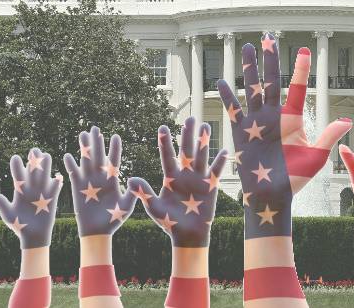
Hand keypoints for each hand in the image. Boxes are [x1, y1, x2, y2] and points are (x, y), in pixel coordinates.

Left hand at [0, 148, 62, 248]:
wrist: (33, 235)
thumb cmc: (19, 225)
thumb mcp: (9, 215)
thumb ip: (3, 204)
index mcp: (20, 190)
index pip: (18, 174)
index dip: (16, 166)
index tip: (16, 158)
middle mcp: (31, 188)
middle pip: (33, 170)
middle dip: (33, 160)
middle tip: (34, 151)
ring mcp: (42, 191)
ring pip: (45, 174)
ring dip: (46, 166)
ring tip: (46, 156)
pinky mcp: (53, 196)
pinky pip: (56, 186)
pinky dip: (57, 182)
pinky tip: (58, 177)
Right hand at [63, 126, 135, 236]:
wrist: (98, 230)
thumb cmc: (114, 219)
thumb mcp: (125, 206)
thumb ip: (132, 194)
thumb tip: (133, 180)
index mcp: (113, 179)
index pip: (114, 160)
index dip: (114, 149)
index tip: (115, 136)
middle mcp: (101, 177)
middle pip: (98, 156)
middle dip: (97, 142)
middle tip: (95, 128)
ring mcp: (88, 181)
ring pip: (86, 161)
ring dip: (84, 148)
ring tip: (83, 134)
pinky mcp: (77, 188)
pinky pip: (73, 174)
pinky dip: (70, 165)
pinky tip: (67, 154)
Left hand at [128, 118, 227, 246]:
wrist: (187, 235)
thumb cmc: (169, 222)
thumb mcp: (154, 208)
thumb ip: (144, 193)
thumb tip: (129, 179)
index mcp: (170, 177)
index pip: (167, 156)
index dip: (165, 142)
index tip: (163, 127)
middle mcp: (185, 174)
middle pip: (187, 150)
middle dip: (188, 135)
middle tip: (189, 118)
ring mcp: (198, 178)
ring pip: (201, 156)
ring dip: (204, 142)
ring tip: (205, 126)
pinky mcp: (210, 185)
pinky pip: (216, 171)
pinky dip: (220, 161)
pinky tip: (224, 150)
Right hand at [217, 34, 351, 236]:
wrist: (271, 195)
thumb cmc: (295, 179)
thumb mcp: (316, 157)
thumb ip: (328, 137)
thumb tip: (347, 121)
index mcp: (292, 118)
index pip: (296, 88)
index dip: (300, 70)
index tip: (304, 50)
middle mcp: (273, 115)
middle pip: (271, 80)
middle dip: (269, 60)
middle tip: (267, 37)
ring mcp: (256, 121)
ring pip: (252, 88)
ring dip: (249, 68)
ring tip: (246, 47)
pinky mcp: (241, 131)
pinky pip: (233, 109)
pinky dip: (227, 96)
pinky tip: (221, 81)